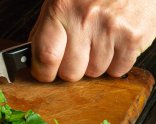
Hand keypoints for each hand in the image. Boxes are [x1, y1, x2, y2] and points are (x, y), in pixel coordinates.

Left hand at [30, 0, 155, 81]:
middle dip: (71, 69)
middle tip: (77, 53)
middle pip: (70, 73)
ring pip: (94, 73)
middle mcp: (85, 19)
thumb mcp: (60, 3)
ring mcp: (110, 28)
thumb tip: (33, 60)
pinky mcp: (132, 37)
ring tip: (99, 42)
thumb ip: (44, 32)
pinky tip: (114, 45)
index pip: (45, 57)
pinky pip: (117, 71)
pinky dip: (115, 64)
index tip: (45, 73)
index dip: (43, 72)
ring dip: (94, 65)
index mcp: (61, 9)